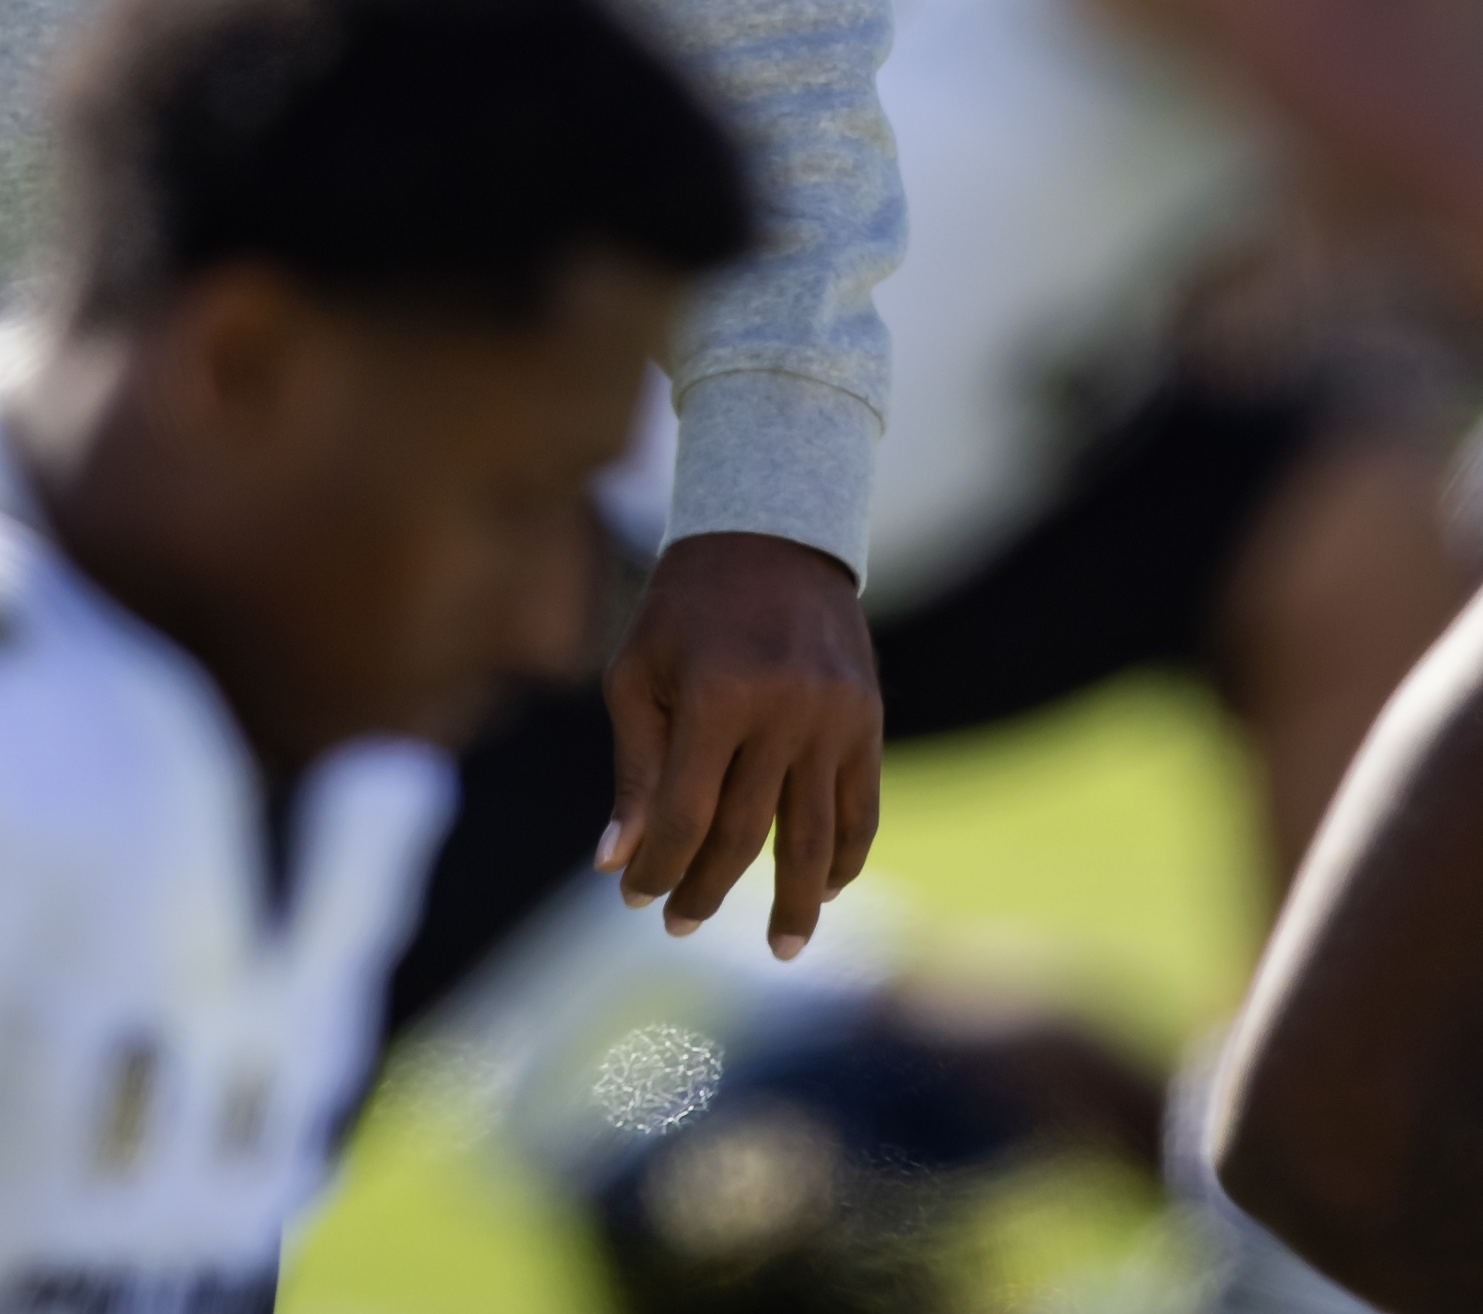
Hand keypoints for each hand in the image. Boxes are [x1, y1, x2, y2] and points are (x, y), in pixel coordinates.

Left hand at [601, 529, 882, 952]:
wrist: (771, 535)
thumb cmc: (685, 608)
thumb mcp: (639, 673)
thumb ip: (635, 771)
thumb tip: (615, 864)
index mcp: (718, 696)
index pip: (685, 815)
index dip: (658, 868)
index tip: (635, 899)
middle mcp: (784, 710)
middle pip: (745, 833)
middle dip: (708, 888)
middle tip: (681, 925)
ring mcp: (836, 718)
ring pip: (815, 836)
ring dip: (796, 901)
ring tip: (782, 948)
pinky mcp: (867, 719)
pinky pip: (862, 806)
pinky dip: (846, 855)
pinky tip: (827, 890)